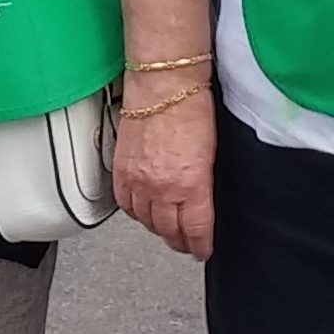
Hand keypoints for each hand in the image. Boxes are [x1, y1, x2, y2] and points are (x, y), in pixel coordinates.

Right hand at [114, 85, 215, 259]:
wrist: (164, 82)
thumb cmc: (191, 106)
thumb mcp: (211, 153)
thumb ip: (204, 183)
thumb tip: (203, 201)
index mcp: (190, 185)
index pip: (194, 230)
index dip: (199, 246)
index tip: (202, 250)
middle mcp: (161, 188)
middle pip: (167, 230)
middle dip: (178, 241)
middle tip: (184, 244)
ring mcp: (138, 180)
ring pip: (145, 220)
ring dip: (156, 228)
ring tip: (164, 230)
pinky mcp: (121, 169)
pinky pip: (125, 203)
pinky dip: (134, 211)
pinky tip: (141, 211)